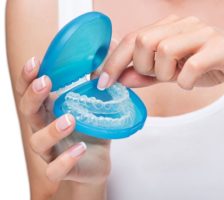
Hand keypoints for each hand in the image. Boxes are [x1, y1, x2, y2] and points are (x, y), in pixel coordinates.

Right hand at [16, 57, 110, 183]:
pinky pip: (55, 169)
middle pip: (28, 112)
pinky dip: (66, 159)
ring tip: (70, 119)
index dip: (28, 77)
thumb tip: (98, 59)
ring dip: (51, 130)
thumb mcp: (96, 104)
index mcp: (49, 110)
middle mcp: (45, 128)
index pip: (30, 92)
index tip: (35, 61)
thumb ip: (94, 84)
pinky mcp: (64, 169)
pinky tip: (80, 148)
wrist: (97, 161)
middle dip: (33, 96)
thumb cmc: (91, 129)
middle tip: (44, 82)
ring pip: (38, 142)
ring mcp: (52, 150)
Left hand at [97, 15, 223, 91]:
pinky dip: (186, 80)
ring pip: (164, 51)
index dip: (113, 61)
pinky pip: (190, 65)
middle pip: (144, 41)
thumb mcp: (172, 72)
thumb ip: (147, 74)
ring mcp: (202, 33)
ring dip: (166, 74)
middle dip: (144, 67)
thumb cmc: (209, 65)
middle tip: (159, 76)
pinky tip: (192, 81)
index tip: (102, 82)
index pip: (132, 38)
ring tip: (179, 78)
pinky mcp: (219, 47)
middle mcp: (183, 24)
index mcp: (170, 27)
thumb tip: (121, 79)